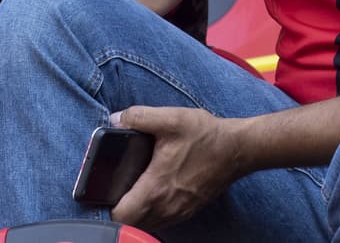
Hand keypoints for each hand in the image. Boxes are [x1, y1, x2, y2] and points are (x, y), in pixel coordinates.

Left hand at [108, 106, 245, 229]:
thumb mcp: (171, 118)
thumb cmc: (206, 136)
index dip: (106, 206)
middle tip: (114, 188)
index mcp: (157, 187)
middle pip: (131, 222)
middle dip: (119, 209)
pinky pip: (163, 221)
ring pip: (147, 224)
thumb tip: (115, 119)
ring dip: (136, 213)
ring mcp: (180, 212)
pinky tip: (152, 192)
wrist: (238, 149)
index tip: (101, 191)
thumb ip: (139, 117)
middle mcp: (167, 206)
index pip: (121, 214)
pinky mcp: (189, 210)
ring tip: (130, 190)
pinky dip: (152, 212)